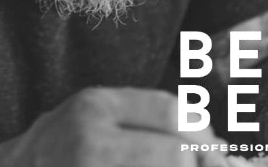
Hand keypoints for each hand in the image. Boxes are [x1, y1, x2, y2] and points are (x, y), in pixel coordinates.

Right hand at [0, 87, 228, 166]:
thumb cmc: (58, 146)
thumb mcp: (92, 114)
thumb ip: (141, 118)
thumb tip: (209, 144)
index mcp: (94, 107)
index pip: (170, 113)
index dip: (200, 132)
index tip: (209, 145)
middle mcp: (91, 142)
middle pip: (176, 155)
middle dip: (198, 163)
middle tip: (206, 165)